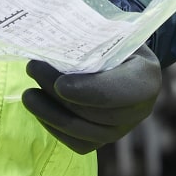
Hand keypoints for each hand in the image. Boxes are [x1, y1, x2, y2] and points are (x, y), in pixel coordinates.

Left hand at [23, 46, 160, 153]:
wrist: (124, 60)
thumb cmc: (115, 40)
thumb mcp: (111, 32)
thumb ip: (91, 40)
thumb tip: (53, 41)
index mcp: (146, 77)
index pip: (118, 91)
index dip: (88, 91)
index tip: (60, 84)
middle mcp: (140, 110)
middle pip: (94, 111)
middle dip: (58, 93)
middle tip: (33, 69)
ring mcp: (123, 129)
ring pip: (82, 131)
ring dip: (50, 113)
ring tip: (29, 95)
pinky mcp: (105, 141)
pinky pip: (77, 143)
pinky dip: (54, 127)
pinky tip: (40, 109)